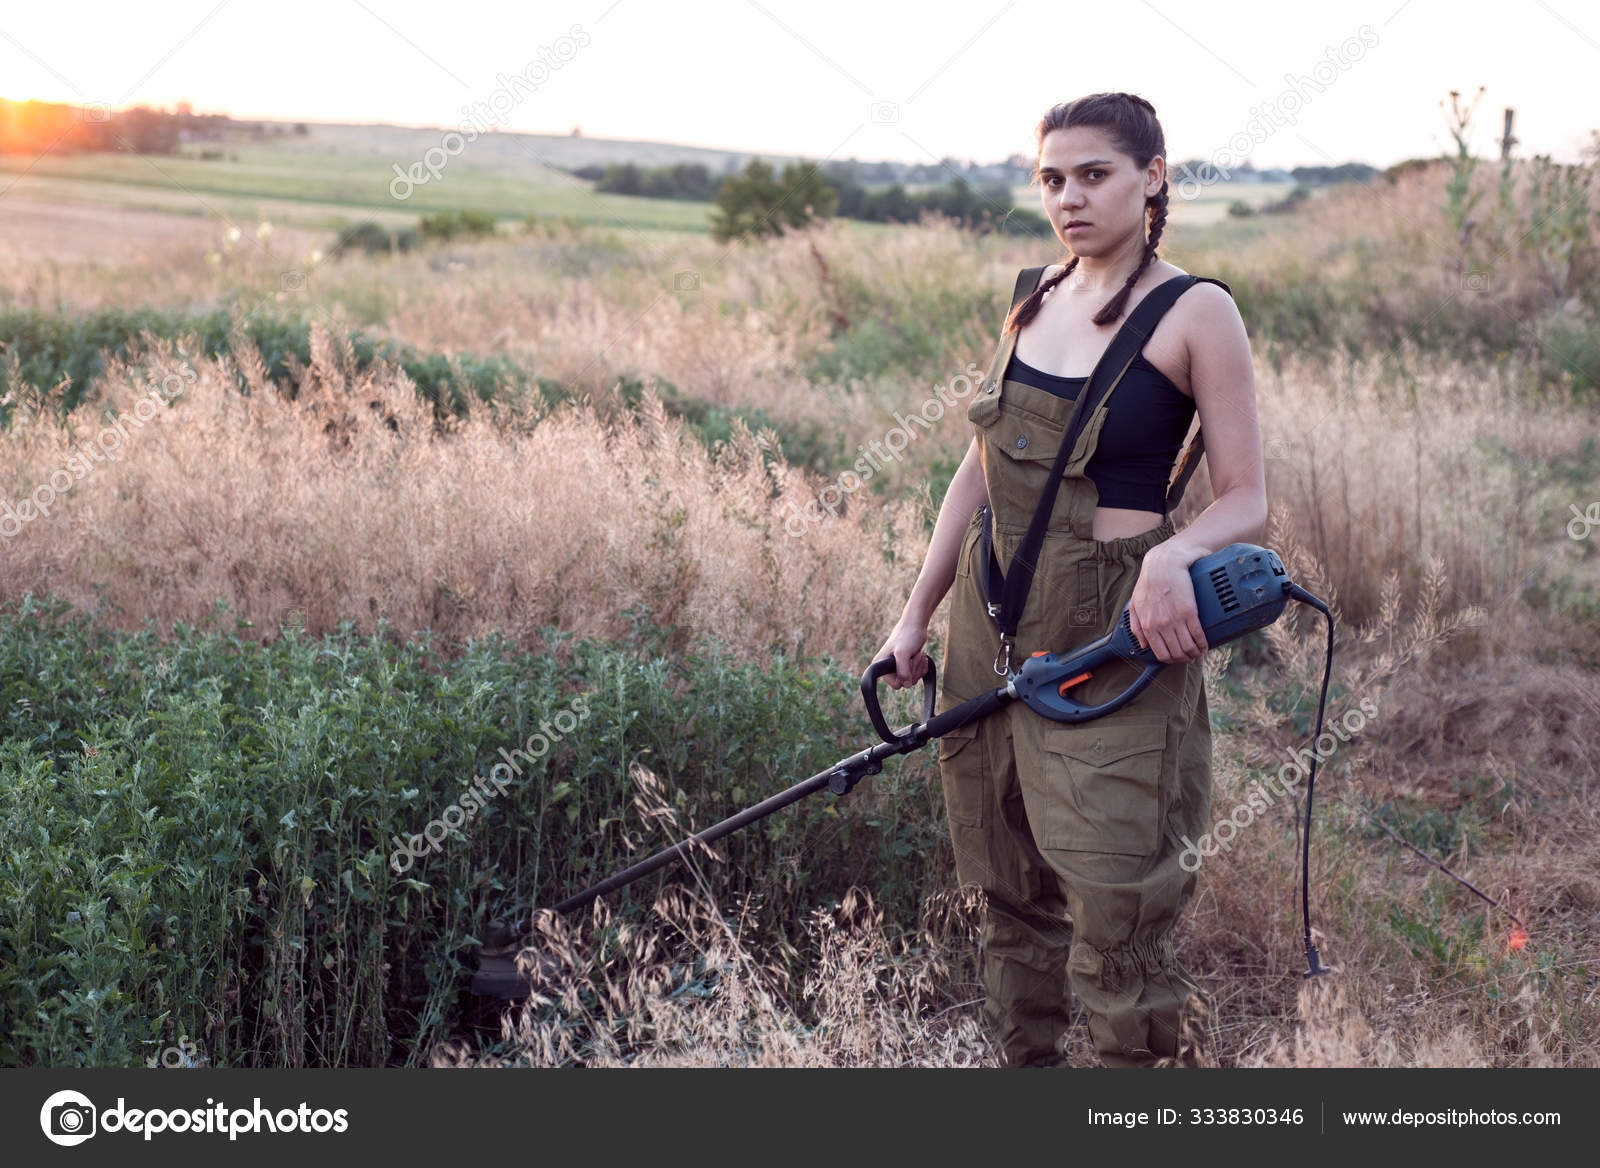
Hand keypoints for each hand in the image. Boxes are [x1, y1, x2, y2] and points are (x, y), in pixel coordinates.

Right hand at [872, 621, 929, 688]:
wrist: (915, 625)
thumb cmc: (907, 636)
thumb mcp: (902, 653)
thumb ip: (903, 671)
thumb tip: (907, 685)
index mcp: (880, 666)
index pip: (895, 684)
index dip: (905, 676)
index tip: (908, 662)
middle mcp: (887, 669)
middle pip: (906, 682)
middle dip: (914, 669)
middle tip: (915, 655)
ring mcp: (898, 667)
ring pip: (912, 679)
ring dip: (919, 667)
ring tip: (918, 654)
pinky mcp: (907, 666)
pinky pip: (917, 675)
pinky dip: (922, 666)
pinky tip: (921, 656)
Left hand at [1128, 548, 1208, 663]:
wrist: (1166, 562)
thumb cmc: (1150, 580)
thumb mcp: (1135, 603)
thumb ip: (1136, 625)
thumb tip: (1142, 644)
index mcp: (1147, 625)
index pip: (1160, 653)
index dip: (1171, 660)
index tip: (1177, 658)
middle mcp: (1160, 625)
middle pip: (1176, 653)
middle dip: (1185, 658)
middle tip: (1190, 656)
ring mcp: (1175, 619)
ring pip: (1188, 647)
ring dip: (1195, 653)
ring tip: (1199, 652)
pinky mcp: (1189, 611)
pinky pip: (1198, 635)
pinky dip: (1203, 643)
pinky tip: (1205, 645)